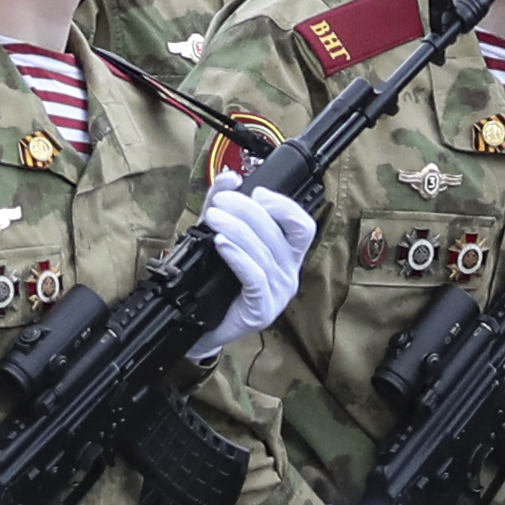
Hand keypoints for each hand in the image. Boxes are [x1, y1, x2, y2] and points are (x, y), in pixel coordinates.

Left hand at [199, 173, 318, 351]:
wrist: (202, 327)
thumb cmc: (217, 284)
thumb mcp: (221, 238)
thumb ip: (225, 208)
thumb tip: (230, 176)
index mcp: (287, 255)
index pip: (302, 226)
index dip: (283, 206)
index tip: (257, 192)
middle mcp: (289, 273)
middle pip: (278, 234)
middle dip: (248, 211)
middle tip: (221, 202)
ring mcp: (278, 293)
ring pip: (263, 253)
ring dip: (236, 230)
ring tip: (213, 218)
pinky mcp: (262, 310)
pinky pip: (254, 277)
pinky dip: (237, 256)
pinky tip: (220, 244)